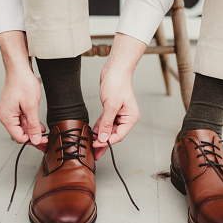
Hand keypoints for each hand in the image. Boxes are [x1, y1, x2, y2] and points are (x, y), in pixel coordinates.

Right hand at [0, 67, 47, 151]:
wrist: (19, 69)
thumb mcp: (31, 106)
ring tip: (45, 134)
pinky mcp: (14, 108)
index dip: (32, 141)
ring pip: (22, 127)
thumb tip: (35, 139)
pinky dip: (31, 123)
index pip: (19, 137)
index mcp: (7, 117)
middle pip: (20, 133)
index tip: (44, 141)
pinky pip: (22, 120)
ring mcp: (9, 112)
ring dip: (33, 130)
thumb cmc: (22, 83)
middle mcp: (6, 116)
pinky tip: (40, 126)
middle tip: (46, 140)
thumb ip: (33, 125)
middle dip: (34, 137)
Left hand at [92, 33, 145, 159]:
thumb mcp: (111, 105)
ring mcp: (118, 114)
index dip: (107, 142)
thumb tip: (104, 138)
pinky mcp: (111, 110)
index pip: (119, 135)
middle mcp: (126, 117)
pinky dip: (99, 127)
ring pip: (109, 129)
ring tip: (91, 145)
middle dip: (103, 142)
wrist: (115, 69)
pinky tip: (92, 133)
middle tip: (94, 153)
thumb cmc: (117, 84)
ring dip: (100, 136)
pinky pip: (105, 122)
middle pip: (114, 134)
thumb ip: (107, 123)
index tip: (96, 145)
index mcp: (130, 118)